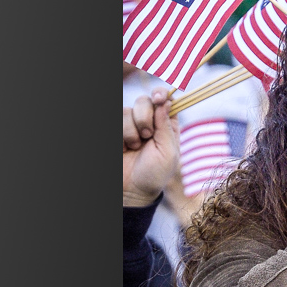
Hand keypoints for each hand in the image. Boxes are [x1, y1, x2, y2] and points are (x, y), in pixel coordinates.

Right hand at [123, 89, 179, 206]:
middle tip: (147, 136)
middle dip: (145, 117)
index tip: (158, 98)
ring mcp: (131, 126)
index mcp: (167, 125)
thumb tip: (166, 101)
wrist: (132, 191)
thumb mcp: (168, 152)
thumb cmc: (155, 174)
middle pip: (145, 100)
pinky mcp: (118, 131)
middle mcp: (150, 122)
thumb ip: (166, 126)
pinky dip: (122, 134)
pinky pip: (118, 119)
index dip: (161, 95)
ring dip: (132, 131)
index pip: (165, 100)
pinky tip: (125, 148)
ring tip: (135, 147)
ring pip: (128, 110)